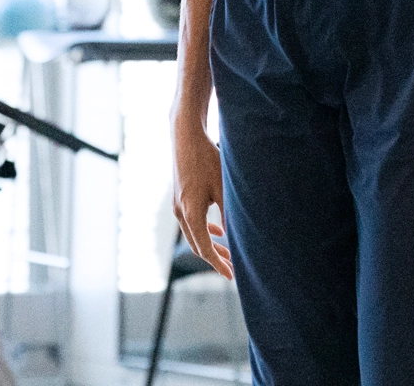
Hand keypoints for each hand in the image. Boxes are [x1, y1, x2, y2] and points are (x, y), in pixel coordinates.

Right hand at [171, 113, 231, 278]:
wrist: (186, 137)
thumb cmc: (207, 159)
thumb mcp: (223, 188)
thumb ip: (229, 214)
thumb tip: (235, 237)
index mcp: (190, 214)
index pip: (204, 249)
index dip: (218, 264)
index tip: (232, 276)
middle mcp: (180, 212)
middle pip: (197, 245)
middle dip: (216, 259)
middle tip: (233, 268)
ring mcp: (177, 205)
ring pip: (194, 234)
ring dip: (210, 245)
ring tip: (228, 253)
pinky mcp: (179, 197)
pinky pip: (191, 222)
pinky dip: (204, 231)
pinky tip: (217, 230)